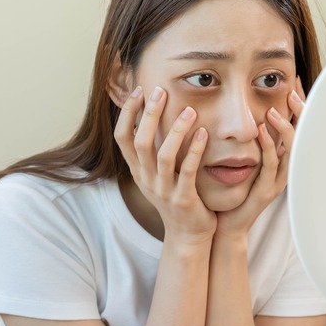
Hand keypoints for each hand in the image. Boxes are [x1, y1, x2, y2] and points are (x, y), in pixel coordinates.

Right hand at [114, 86, 216, 243]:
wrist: (188, 235)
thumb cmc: (176, 196)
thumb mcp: (158, 173)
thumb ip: (154, 148)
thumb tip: (152, 113)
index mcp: (138, 170)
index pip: (122, 138)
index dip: (127, 113)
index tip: (139, 90)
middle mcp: (146, 179)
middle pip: (140, 142)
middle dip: (149, 115)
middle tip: (160, 91)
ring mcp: (163, 190)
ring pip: (164, 156)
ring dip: (176, 131)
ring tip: (190, 110)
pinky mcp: (184, 199)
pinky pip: (188, 172)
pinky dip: (195, 151)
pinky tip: (204, 133)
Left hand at [215, 76, 306, 236]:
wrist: (226, 224)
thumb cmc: (234, 189)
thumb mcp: (247, 158)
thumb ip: (253, 137)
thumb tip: (251, 107)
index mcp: (283, 159)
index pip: (298, 126)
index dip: (299, 106)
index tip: (296, 82)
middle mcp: (286, 168)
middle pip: (302, 136)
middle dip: (300, 114)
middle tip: (292, 93)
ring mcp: (278, 180)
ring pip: (290, 149)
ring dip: (283, 128)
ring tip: (273, 111)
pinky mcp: (266, 190)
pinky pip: (271, 165)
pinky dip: (268, 146)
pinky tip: (261, 131)